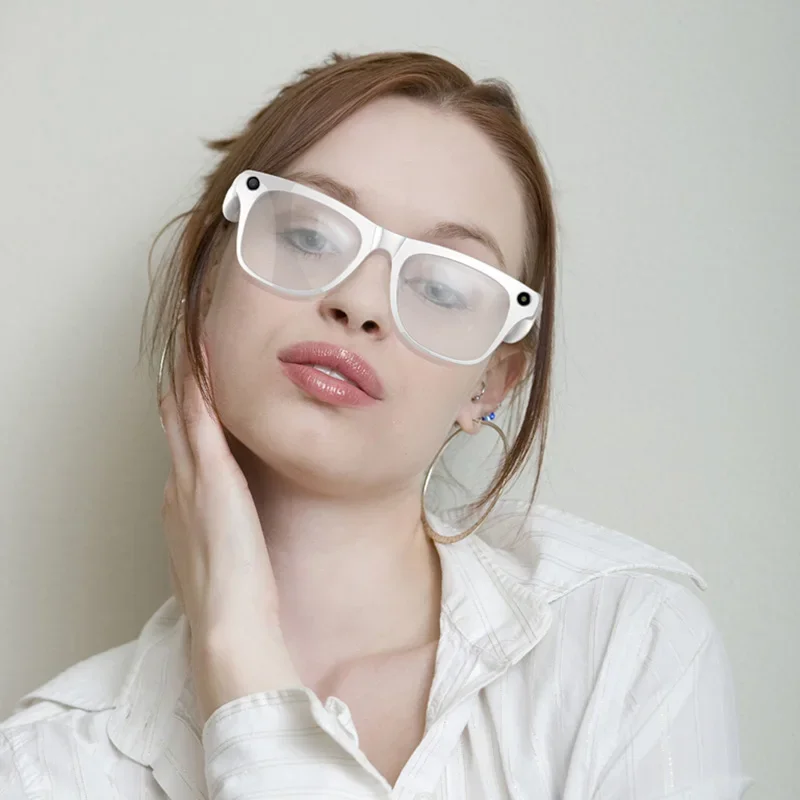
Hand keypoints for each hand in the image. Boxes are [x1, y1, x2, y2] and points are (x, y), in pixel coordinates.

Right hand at [159, 333, 301, 722]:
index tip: (189, 392)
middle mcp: (180, 489)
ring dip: (185, 381)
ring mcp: (192, 482)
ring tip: (189, 346)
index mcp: (183, 509)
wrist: (230, 629)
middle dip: (179, 391)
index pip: (182, 452)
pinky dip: (199, 391)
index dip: (183, 419)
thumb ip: (225, 536)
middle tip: (184, 354)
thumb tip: (236, 526)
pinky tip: (201, 362)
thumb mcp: (224, 561)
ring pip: (183, 418)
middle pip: (176, 428)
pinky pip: (201, 422)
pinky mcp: (212, 480)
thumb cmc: (235, 602)